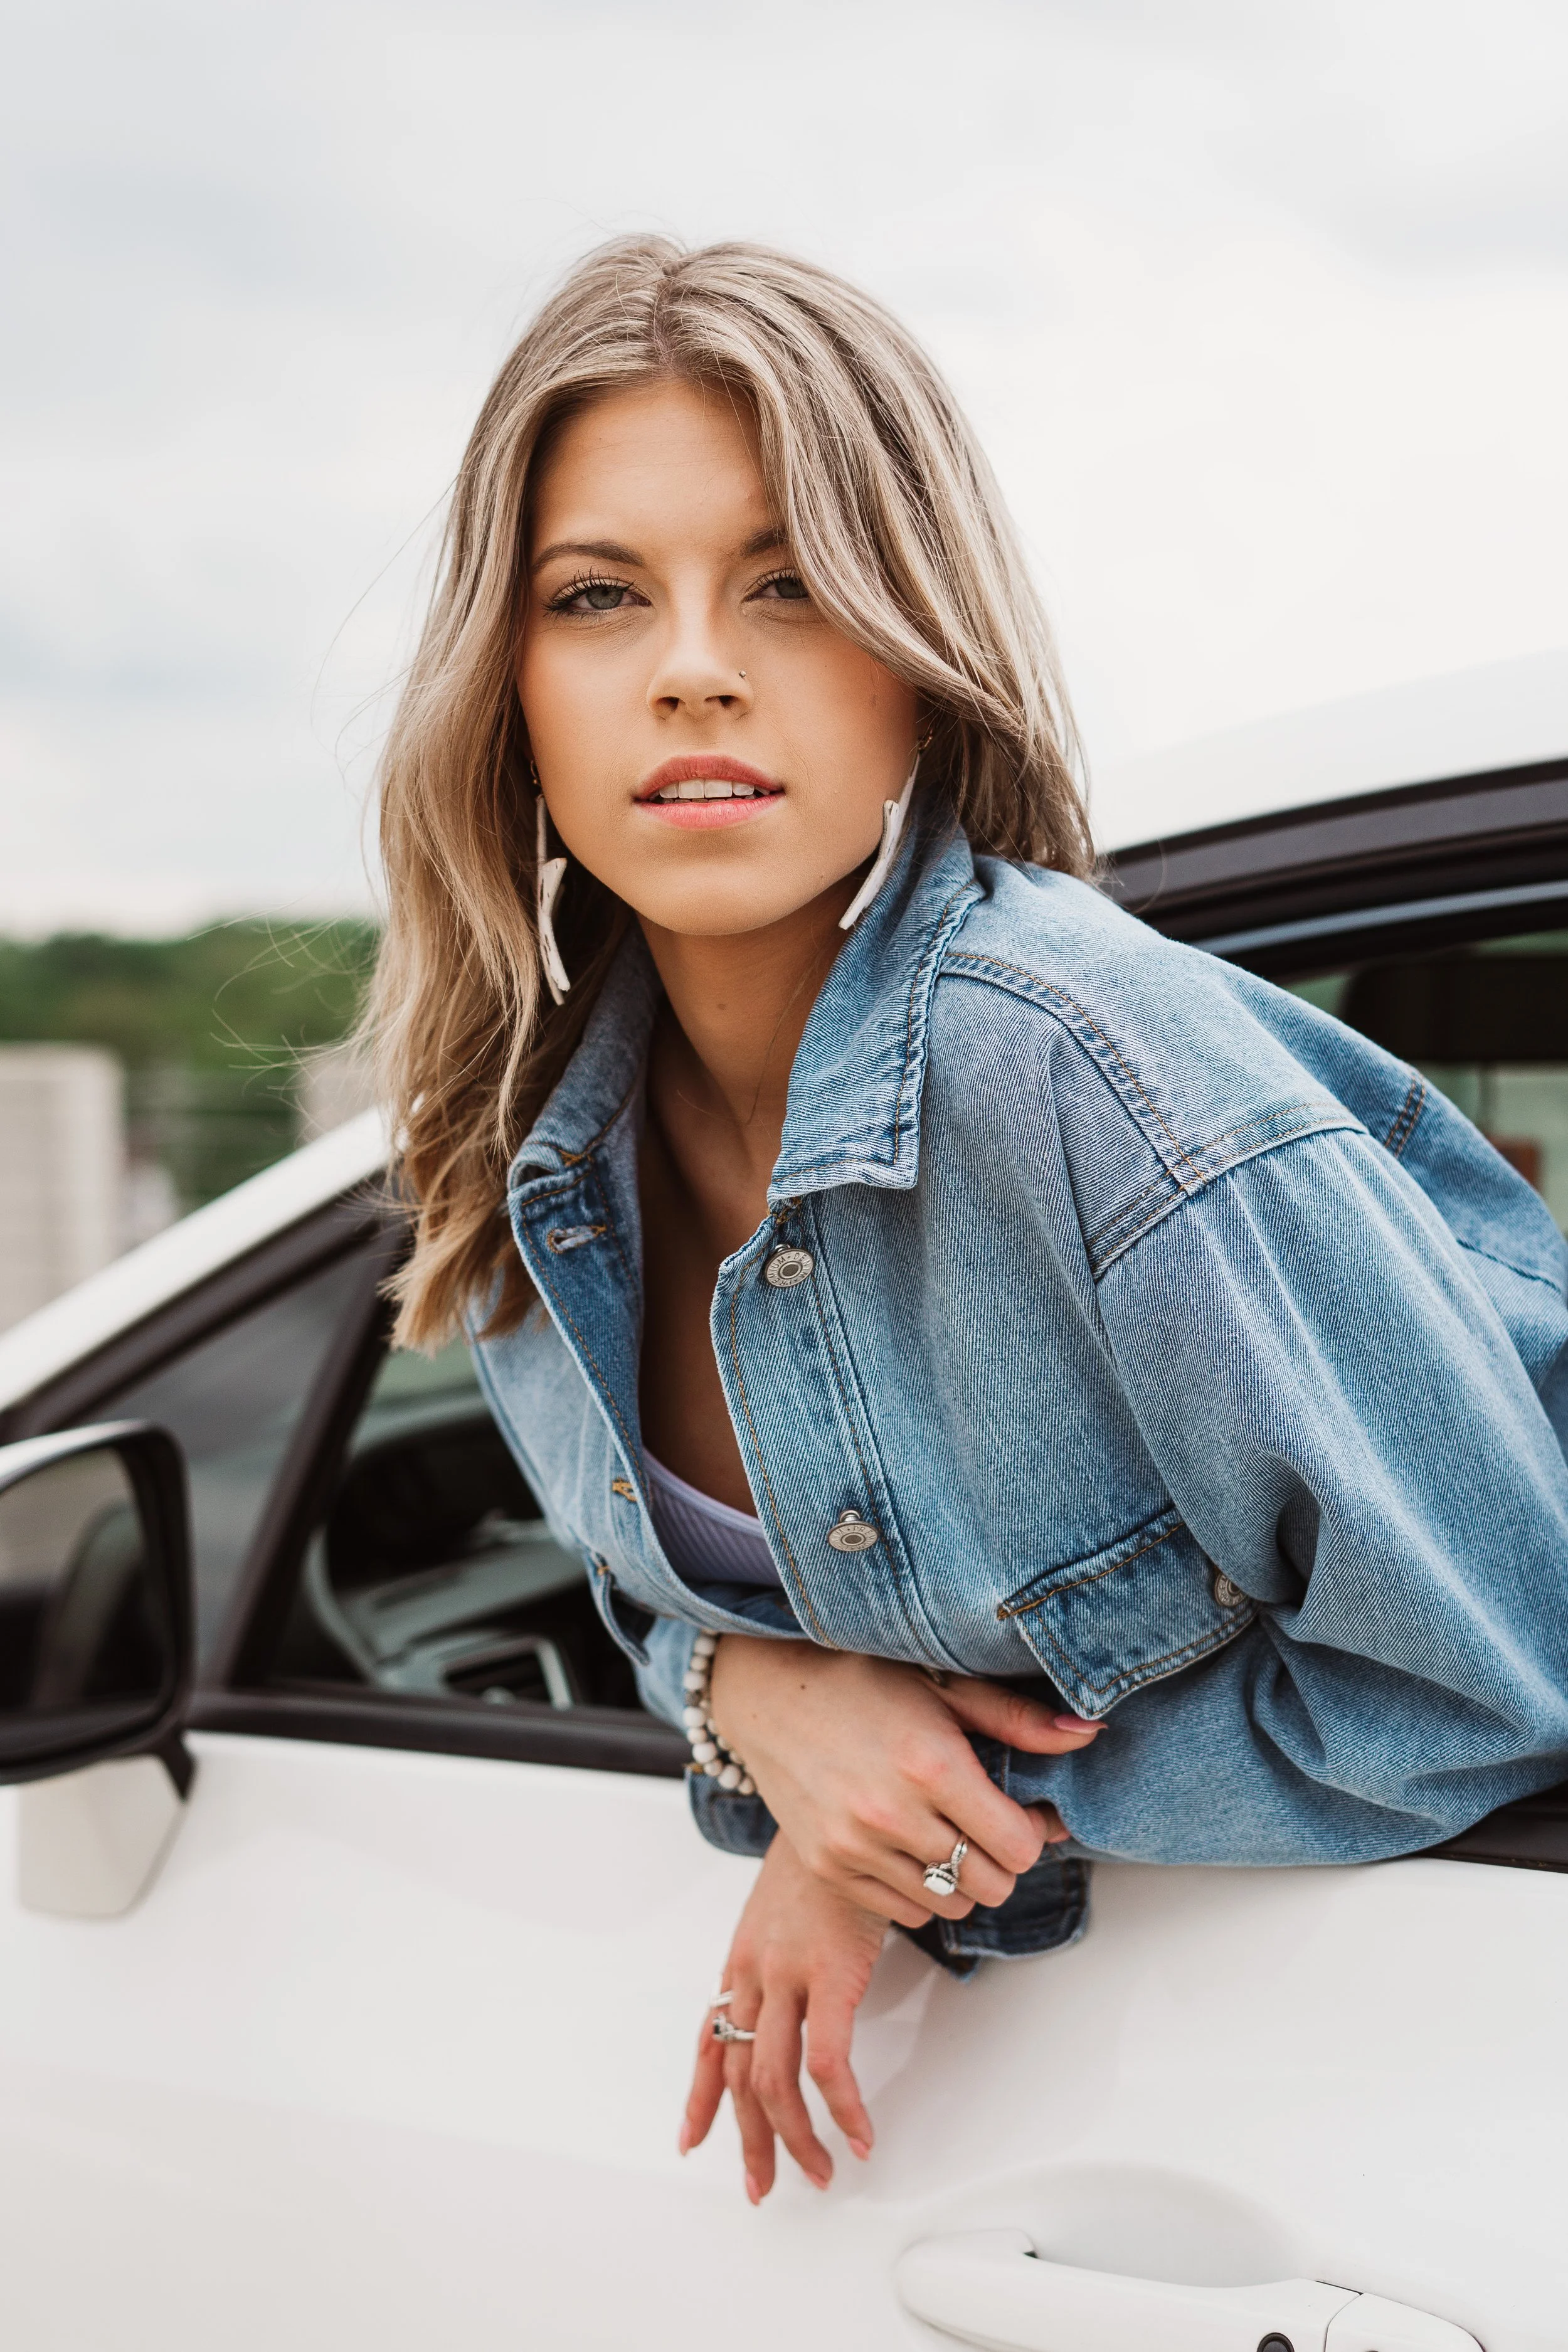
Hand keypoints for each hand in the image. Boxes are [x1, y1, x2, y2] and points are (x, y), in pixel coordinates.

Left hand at [680, 1831, 886, 2202]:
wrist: (845, 1802)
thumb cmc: (827, 1847)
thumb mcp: (792, 1900)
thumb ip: (788, 1943)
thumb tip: (802, 1973)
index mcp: (742, 1958)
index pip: (707, 2038)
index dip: (699, 2096)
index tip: (692, 2139)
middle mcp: (753, 1972)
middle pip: (735, 2074)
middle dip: (748, 2139)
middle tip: (761, 2185)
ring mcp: (788, 1974)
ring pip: (772, 2080)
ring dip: (795, 2139)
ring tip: (822, 2172)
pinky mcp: (832, 1973)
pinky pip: (828, 2062)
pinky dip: (844, 2108)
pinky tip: (861, 2132)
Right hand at [708, 1639, 1100, 1928]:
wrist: (769, 1692)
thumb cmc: (863, 1679)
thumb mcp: (945, 1684)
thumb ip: (1020, 1720)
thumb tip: (1091, 1734)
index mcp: (931, 1764)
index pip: (1019, 1846)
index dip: (1033, 1830)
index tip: (1022, 1809)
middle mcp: (892, 1814)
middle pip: (992, 1883)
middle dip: (1004, 1858)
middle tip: (991, 1823)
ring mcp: (854, 1848)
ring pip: (951, 1903)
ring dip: (964, 1877)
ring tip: (951, 1833)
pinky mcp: (829, 1868)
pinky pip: (905, 1911)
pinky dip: (921, 1889)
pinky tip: (912, 1845)